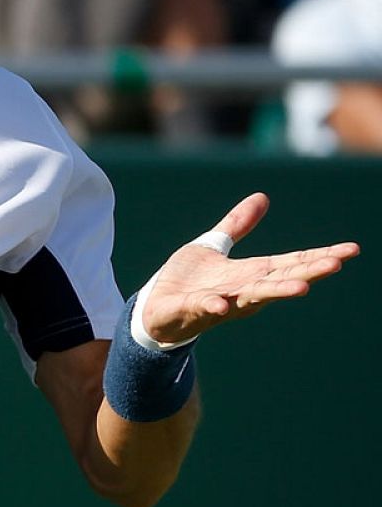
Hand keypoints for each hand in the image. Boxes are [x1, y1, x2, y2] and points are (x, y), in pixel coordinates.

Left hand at [141, 193, 359, 343]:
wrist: (156, 309)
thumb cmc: (189, 281)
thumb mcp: (213, 247)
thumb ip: (237, 225)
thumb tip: (262, 197)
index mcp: (250, 274)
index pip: (291, 264)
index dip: (319, 256)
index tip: (350, 249)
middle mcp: (242, 291)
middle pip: (281, 280)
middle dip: (308, 272)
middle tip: (336, 263)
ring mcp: (220, 302)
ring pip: (251, 297)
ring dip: (275, 292)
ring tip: (302, 288)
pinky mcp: (191, 310)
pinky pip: (203, 308)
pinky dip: (213, 306)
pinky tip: (222, 304)